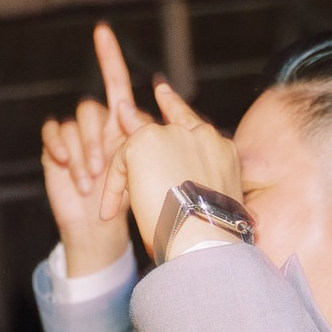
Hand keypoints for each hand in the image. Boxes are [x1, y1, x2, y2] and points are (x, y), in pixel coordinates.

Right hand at [40, 25, 151, 272]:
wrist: (102, 231)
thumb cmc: (130, 202)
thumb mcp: (146, 166)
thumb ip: (145, 136)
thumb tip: (151, 108)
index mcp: (121, 123)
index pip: (115, 81)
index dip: (109, 55)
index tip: (102, 30)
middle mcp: (97, 125)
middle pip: (93, 108)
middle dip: (97, 139)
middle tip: (103, 169)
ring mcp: (75, 137)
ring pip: (75, 123)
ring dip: (83, 153)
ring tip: (90, 181)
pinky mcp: (56, 150)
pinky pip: (54, 132)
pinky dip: (62, 151)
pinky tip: (68, 171)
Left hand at [118, 82, 240, 256]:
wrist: (205, 238)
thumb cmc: (213, 235)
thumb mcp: (215, 207)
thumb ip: (203, 187)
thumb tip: (189, 198)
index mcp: (223, 151)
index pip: (198, 126)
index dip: (177, 109)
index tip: (164, 93)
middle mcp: (202, 135)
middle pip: (172, 117)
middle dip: (148, 113)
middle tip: (126, 108)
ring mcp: (174, 134)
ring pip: (142, 141)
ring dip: (128, 168)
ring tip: (109, 185)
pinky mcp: (145, 142)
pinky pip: (122, 159)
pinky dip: (114, 186)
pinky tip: (111, 209)